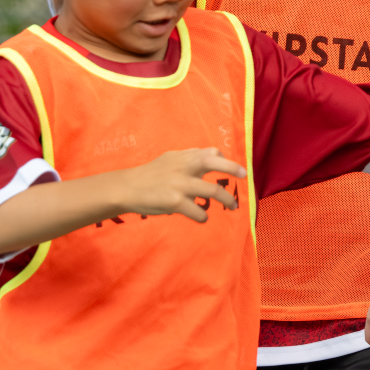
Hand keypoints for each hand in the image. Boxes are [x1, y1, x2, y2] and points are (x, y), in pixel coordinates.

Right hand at [118, 148, 244, 222]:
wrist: (125, 188)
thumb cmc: (150, 175)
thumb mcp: (169, 159)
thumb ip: (188, 158)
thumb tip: (209, 155)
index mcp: (184, 158)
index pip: (210, 153)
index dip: (223, 160)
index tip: (230, 168)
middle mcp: (184, 168)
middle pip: (214, 162)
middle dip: (232, 168)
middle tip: (244, 175)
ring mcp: (180, 185)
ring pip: (212, 191)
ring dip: (227, 199)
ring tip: (233, 206)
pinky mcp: (174, 202)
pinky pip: (197, 211)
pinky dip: (203, 216)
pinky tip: (203, 217)